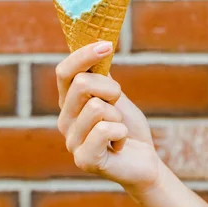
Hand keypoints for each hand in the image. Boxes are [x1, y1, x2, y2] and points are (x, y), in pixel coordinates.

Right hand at [56, 41, 161, 190]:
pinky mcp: (83, 159)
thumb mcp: (114, 95)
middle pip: (82, 84)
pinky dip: (122, 133)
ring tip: (118, 129)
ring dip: (118, 116)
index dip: (83, 55)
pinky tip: (119, 144)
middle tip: (119, 104)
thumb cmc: (128, 126)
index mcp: (68, 102)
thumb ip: (100, 76)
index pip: (64, 72)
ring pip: (97, 107)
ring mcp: (71, 141)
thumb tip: (95, 45)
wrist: (143, 161)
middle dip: (111, 89)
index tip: (107, 45)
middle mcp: (64, 120)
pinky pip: (106, 130)